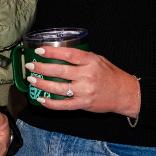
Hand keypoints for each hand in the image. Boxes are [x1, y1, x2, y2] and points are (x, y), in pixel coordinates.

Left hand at [25, 45, 140, 117]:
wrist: (125, 94)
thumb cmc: (111, 75)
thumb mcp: (99, 60)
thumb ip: (81, 58)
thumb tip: (59, 54)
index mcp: (91, 61)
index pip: (68, 54)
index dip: (52, 52)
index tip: (39, 50)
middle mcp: (87, 76)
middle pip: (60, 71)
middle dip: (41, 68)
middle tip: (30, 65)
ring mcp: (85, 91)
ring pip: (58, 88)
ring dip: (42, 84)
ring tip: (31, 79)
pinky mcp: (83, 104)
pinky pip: (63, 105)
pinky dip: (50, 103)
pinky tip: (41, 99)